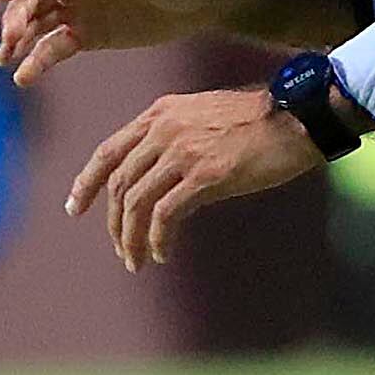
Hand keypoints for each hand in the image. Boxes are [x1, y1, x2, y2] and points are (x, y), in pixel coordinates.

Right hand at [0, 0, 219, 86]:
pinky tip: (23, 77)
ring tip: (5, 59)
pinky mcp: (85, 35)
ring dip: (18, 39)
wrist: (197, 0)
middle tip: (11, 39)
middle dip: (18, 16)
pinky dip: (38, 62)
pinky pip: (55, 48)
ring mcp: (76, 8)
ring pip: (37, 23)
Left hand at [64, 89, 322, 270]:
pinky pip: (165, 215)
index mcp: (160, 114)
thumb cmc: (261, 121)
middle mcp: (164, 129)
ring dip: (131, 238)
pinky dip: (158, 239)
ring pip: (136, 203)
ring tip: (137, 260)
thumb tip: (161, 180)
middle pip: (119, 183)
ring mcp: (183, 151)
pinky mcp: (205, 175)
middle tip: (121, 249)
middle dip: (114, 222)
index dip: (87, 182)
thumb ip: (176, 139)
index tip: (75, 208)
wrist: (299, 117)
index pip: (108, 151)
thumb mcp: (205, 117)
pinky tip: (163, 253)